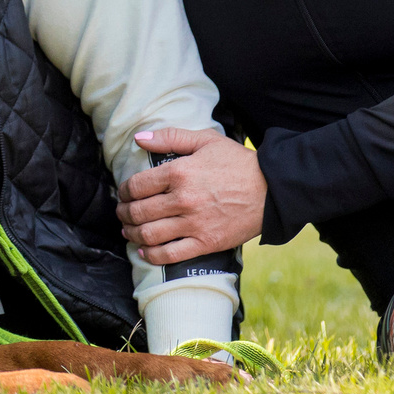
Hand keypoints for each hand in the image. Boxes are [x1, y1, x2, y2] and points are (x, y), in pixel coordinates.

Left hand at [115, 128, 264, 265]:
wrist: (271, 189)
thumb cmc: (238, 162)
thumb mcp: (205, 140)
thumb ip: (170, 137)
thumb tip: (139, 137)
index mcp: (179, 172)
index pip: (136, 185)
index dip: (124, 191)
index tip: (124, 193)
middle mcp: (183, 199)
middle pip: (138, 212)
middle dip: (124, 214)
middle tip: (122, 213)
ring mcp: (194, 224)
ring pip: (149, 235)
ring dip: (132, 234)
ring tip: (129, 231)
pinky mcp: (205, 243)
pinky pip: (170, 255)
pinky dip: (152, 255)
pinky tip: (145, 251)